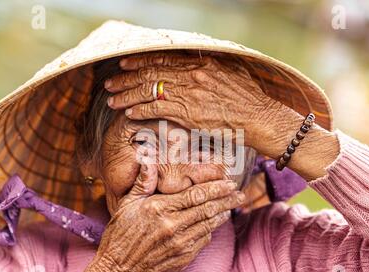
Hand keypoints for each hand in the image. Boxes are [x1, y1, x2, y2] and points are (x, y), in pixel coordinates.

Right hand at [69, 163, 244, 271]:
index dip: (215, 187)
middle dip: (227, 199)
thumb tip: (149, 161)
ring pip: (209, 224)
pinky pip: (203, 241)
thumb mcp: (127, 204)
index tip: (228, 182)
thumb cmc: (120, 234)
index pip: (195, 194)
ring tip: (232, 206)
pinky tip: (214, 224)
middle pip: (208, 208)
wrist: (119, 269)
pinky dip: (211, 230)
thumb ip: (142, 183)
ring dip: (223, 214)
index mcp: (159, 208)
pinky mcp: (183, 257)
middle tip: (239, 193)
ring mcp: (180, 243)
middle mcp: (173, 225)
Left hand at [104, 53, 285, 151]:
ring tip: (112, 99)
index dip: (140, 62)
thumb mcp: (233, 70)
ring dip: (127, 95)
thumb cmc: (248, 97)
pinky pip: (156, 110)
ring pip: (148, 91)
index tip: (125, 64)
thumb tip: (201, 58)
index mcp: (200, 63)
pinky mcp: (187, 113)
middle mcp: (191, 75)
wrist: (258, 117)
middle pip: (150, 74)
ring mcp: (188, 94)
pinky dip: (140, 111)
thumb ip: (213, 63)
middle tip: (110, 83)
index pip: (162, 60)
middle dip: (126, 79)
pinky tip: (129, 114)